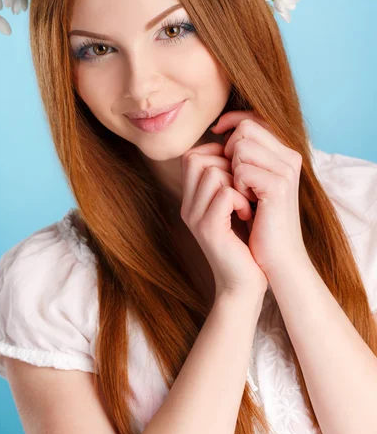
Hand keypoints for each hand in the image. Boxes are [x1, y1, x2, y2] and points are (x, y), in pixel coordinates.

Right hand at [180, 141, 268, 298]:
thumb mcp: (234, 207)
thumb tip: (236, 148)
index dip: (219, 154)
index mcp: (191, 199)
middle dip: (228, 165)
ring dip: (237, 182)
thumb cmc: (245, 244)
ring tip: (246, 202)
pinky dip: (241, 199)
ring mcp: (194, 217)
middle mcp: (187, 206)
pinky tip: (247, 214)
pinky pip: (225, 193)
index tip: (239, 175)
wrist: (244, 285)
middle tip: (243, 188)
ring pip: (212, 171)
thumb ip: (228, 181)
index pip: (193, 154)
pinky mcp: (208, 229)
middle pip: (198, 158)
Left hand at [211, 110, 308, 273]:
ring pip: (242, 147)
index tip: (216, 131)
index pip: (254, 118)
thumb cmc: (259, 223)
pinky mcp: (279, 186)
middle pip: (246, 128)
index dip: (232, 120)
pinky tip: (248, 207)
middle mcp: (289, 157)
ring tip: (244, 196)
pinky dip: (237, 188)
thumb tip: (220, 129)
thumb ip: (241, 156)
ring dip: (233, 172)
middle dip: (230, 151)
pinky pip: (242, 170)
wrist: (276, 258)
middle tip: (236, 182)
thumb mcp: (248, 184)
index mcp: (284, 153)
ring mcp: (286, 170)